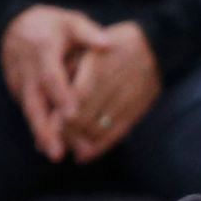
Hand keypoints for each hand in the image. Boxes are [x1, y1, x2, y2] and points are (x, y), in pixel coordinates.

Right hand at [0, 5, 109, 161]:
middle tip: (57, 151)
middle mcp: (26, 70)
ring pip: (30, 112)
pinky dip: (40, 129)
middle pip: (33, 102)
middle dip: (44, 128)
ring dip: (42, 134)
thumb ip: (88, 33)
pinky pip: (29, 112)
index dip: (61, 95)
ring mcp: (19, 83)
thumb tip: (109, 43)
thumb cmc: (52, 25)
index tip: (74, 113)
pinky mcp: (18, 92)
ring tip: (57, 154)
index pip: (51, 76)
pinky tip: (52, 146)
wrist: (14, 26)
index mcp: (41, 50)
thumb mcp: (70, 21)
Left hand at [62, 21, 162, 162]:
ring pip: (100, 127)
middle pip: (86, 116)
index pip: (76, 98)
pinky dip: (100, 146)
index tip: (48, 132)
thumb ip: (67, 73)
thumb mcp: (84, 50)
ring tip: (68, 149)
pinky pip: (118, 132)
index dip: (60, 119)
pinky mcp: (140, 106)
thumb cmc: (106, 48)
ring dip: (81, 143)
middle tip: (53, 145)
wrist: (152, 45)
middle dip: (67, 134)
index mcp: (97, 63)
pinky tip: (86, 155)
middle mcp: (115, 79)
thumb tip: (50, 106)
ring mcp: (129, 95)